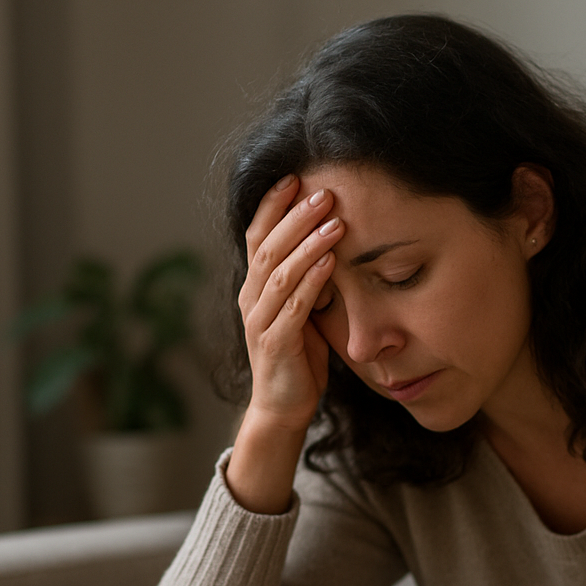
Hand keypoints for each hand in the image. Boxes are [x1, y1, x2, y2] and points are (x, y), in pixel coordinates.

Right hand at [238, 175, 345, 432]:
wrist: (283, 407)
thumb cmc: (297, 357)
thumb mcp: (301, 311)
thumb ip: (306, 280)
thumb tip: (330, 244)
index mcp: (254, 288)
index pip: (257, 237)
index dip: (272, 206)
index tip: (295, 177)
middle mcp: (250, 300)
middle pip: (267, 248)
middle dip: (295, 217)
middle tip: (323, 192)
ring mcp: (260, 322)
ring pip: (279, 273)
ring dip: (307, 244)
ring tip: (335, 222)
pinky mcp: (276, 344)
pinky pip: (293, 306)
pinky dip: (312, 281)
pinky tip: (331, 262)